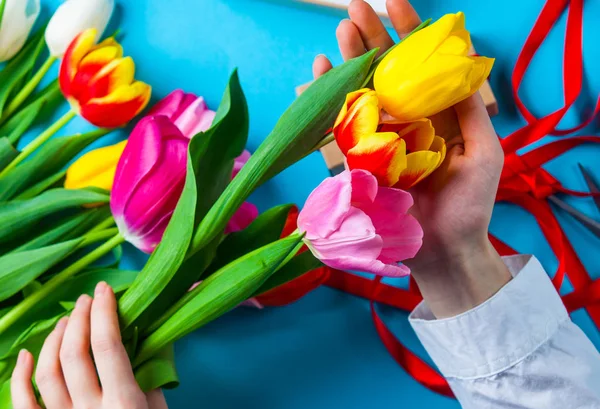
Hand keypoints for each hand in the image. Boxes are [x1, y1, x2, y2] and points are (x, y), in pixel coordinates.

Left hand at [11, 282, 168, 408]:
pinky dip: (19, 376)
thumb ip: (145, 379)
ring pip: (47, 372)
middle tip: (87, 299)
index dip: (103, 312)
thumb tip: (132, 342)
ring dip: (55, 338)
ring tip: (67, 320)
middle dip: (80, 317)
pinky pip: (21, 404)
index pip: (106, 345)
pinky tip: (26, 353)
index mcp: (124, 404)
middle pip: (74, 352)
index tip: (104, 291)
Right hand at [315, 0, 510, 317]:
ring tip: (337, 34)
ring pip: (360, 93)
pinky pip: (340, 126)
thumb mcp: (484, 152)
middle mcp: (405, 121)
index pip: (420, 65)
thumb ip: (470, 110)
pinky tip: (318, 76)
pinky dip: (328, 102)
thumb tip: (459, 64)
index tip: (395, 4)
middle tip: (354, 11)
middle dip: (370, 39)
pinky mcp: (359, 161)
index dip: (409, 33)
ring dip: (347, 63)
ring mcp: (379, 140)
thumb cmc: (470, 204)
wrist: (445, 250)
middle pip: (385, 73)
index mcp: (436, 114)